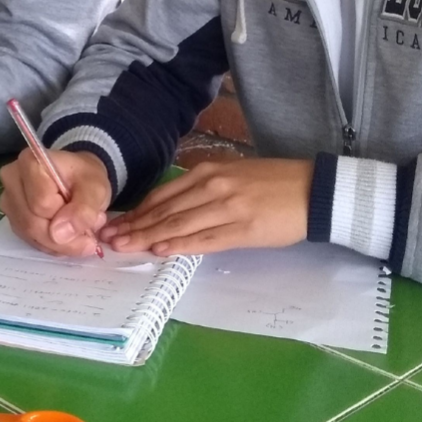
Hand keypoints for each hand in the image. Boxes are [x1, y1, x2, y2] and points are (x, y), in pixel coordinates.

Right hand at [0, 148, 111, 256]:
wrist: (77, 177)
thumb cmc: (85, 177)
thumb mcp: (96, 189)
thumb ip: (83, 210)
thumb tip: (59, 235)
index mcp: (30, 162)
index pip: (42, 204)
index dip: (67, 216)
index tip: (90, 213)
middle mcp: (12, 178)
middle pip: (32, 223)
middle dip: (64, 238)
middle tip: (89, 234)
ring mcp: (8, 199)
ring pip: (29, 234)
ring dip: (58, 244)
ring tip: (78, 231)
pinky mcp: (11, 216)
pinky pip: (28, 239)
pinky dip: (50, 244)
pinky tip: (64, 235)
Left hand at [101, 158, 313, 255]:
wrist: (313, 189)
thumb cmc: (272, 183)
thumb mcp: (232, 175)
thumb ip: (202, 188)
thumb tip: (172, 207)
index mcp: (207, 171)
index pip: (163, 194)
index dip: (137, 211)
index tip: (116, 223)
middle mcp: (212, 186)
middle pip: (164, 210)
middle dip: (134, 225)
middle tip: (108, 239)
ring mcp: (227, 208)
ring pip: (179, 224)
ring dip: (148, 236)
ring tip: (125, 246)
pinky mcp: (243, 229)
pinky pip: (205, 239)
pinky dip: (180, 244)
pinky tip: (161, 249)